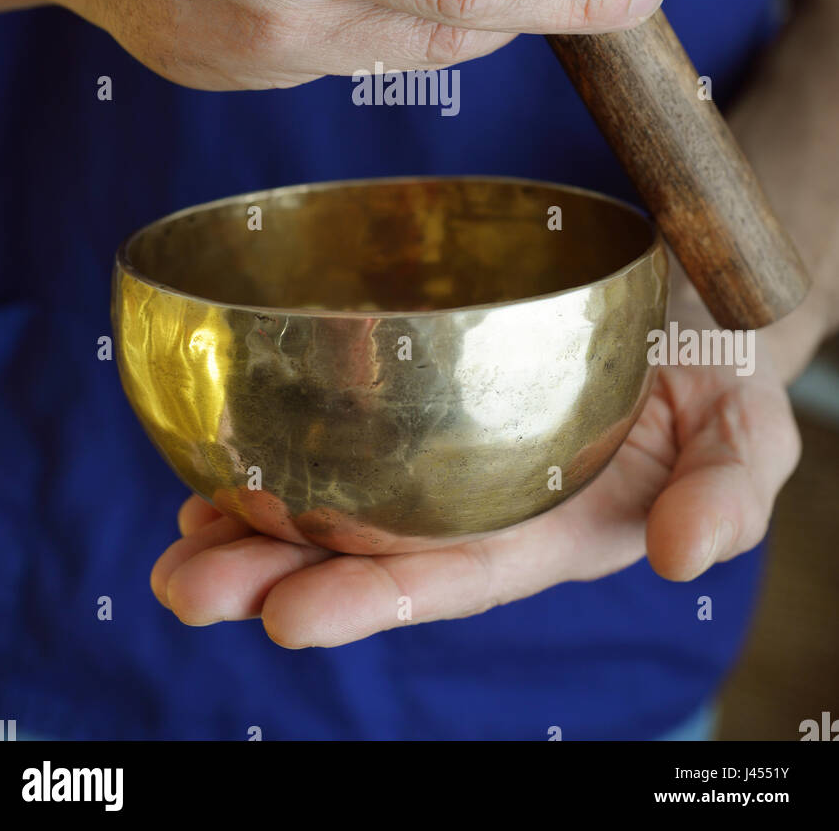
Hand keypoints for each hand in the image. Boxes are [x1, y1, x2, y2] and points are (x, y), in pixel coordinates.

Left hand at [149, 283, 801, 646]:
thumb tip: (683, 555)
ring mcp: (451, 450)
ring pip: (342, 498)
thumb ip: (727, 496)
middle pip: (372, 549)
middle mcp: (485, 502)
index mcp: (552, 528)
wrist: (690, 310)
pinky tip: (218, 463)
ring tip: (179, 539)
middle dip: (277, 575)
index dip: (375, 596)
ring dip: (257, 522)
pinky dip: (281, 450)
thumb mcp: (746, 434)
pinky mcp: (429, 393)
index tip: (288, 615)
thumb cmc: (717, 377)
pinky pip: (345, 431)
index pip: (454, 574)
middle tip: (185, 585)